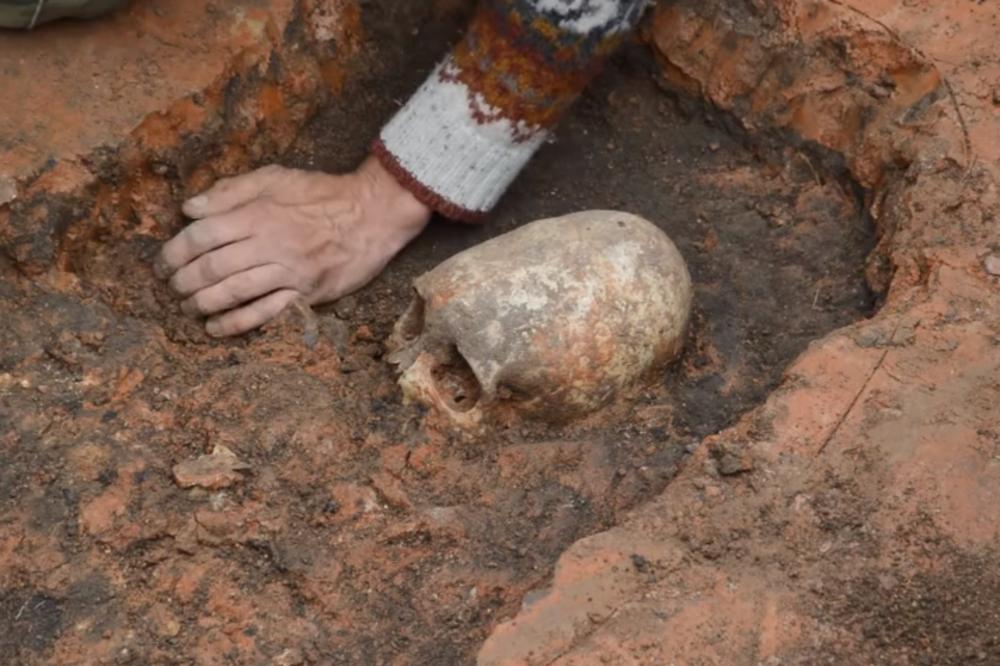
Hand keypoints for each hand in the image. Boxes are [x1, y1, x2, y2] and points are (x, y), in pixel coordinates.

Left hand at [154, 156, 430, 336]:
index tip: (163, 263)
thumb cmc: (322, 193)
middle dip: (184, 281)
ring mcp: (289, 271)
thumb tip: (189, 208)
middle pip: (213, 267)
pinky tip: (216, 328)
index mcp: (258, 212)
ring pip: (234, 292)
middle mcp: (270, 243)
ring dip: (203, 304)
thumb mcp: (275, 177)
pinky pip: (266, 312)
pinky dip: (236, 323)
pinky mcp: (307, 292)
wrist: (373, 214)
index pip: (203, 235)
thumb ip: (231, 190)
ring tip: (188, 308)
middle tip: (172, 288)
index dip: (174, 251)